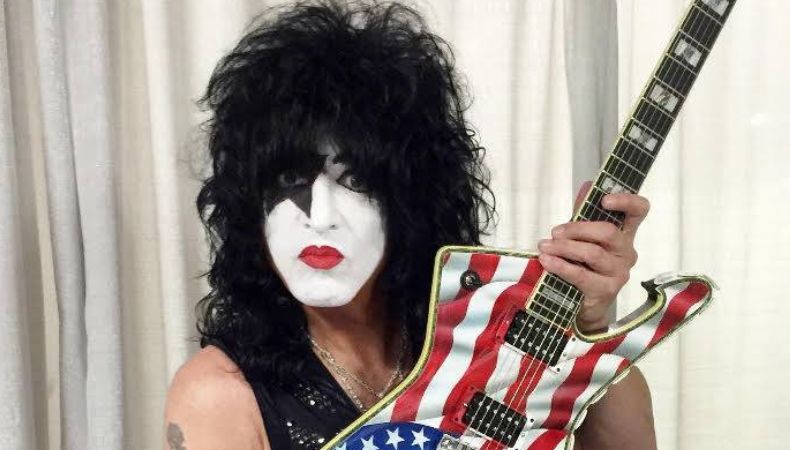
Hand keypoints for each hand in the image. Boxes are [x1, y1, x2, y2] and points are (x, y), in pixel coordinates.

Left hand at [537, 181, 649, 332]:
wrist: (585, 305)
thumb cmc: (585, 266)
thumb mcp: (584, 237)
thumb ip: (584, 213)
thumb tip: (587, 185)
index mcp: (625, 234)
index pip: (639, 211)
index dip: (626, 201)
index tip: (605, 199)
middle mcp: (627, 252)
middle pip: (608, 232)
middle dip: (577, 229)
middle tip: (555, 232)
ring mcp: (619, 272)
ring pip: (592, 253)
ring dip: (564, 248)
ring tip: (544, 246)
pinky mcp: (607, 290)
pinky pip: (581, 275)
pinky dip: (560, 265)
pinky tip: (547, 261)